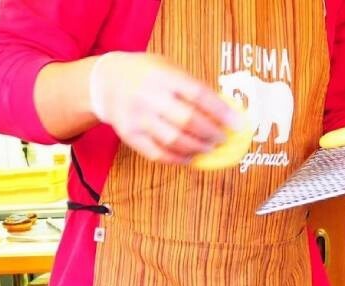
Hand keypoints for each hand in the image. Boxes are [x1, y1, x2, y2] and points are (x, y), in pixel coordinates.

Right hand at [89, 52, 240, 163]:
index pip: (198, 95)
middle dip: (211, 133)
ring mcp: (138, 118)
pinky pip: (157, 154)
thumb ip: (192, 87)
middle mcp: (149, 96)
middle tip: (222, 139)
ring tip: (209, 148)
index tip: (238, 123)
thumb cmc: (145, 74)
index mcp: (163, 76)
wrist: (106, 82)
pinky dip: (177, 160)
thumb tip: (224, 112)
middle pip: (187, 121)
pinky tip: (190, 158)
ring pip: (174, 140)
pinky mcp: (130, 136)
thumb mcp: (168, 68)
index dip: (221, 111)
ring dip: (197, 148)